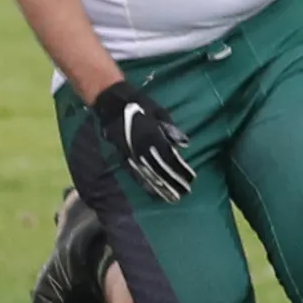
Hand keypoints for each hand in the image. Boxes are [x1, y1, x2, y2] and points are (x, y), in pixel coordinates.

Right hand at [92, 81, 194, 203]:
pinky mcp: (123, 156)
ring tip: (172, 199)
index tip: (192, 180)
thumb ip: (170, 128)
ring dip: (160, 187)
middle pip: (160, 169)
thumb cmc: (138, 105)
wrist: (111, 103)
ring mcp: (130, 154)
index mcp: (151, 136)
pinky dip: (143, 184)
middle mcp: (141, 149)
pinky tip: (151, 192)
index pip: (169, 157)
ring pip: (148, 174)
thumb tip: (184, 144)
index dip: (181, 169)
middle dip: (173, 182)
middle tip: (185, 194)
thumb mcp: (158, 111)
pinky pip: (134, 173)